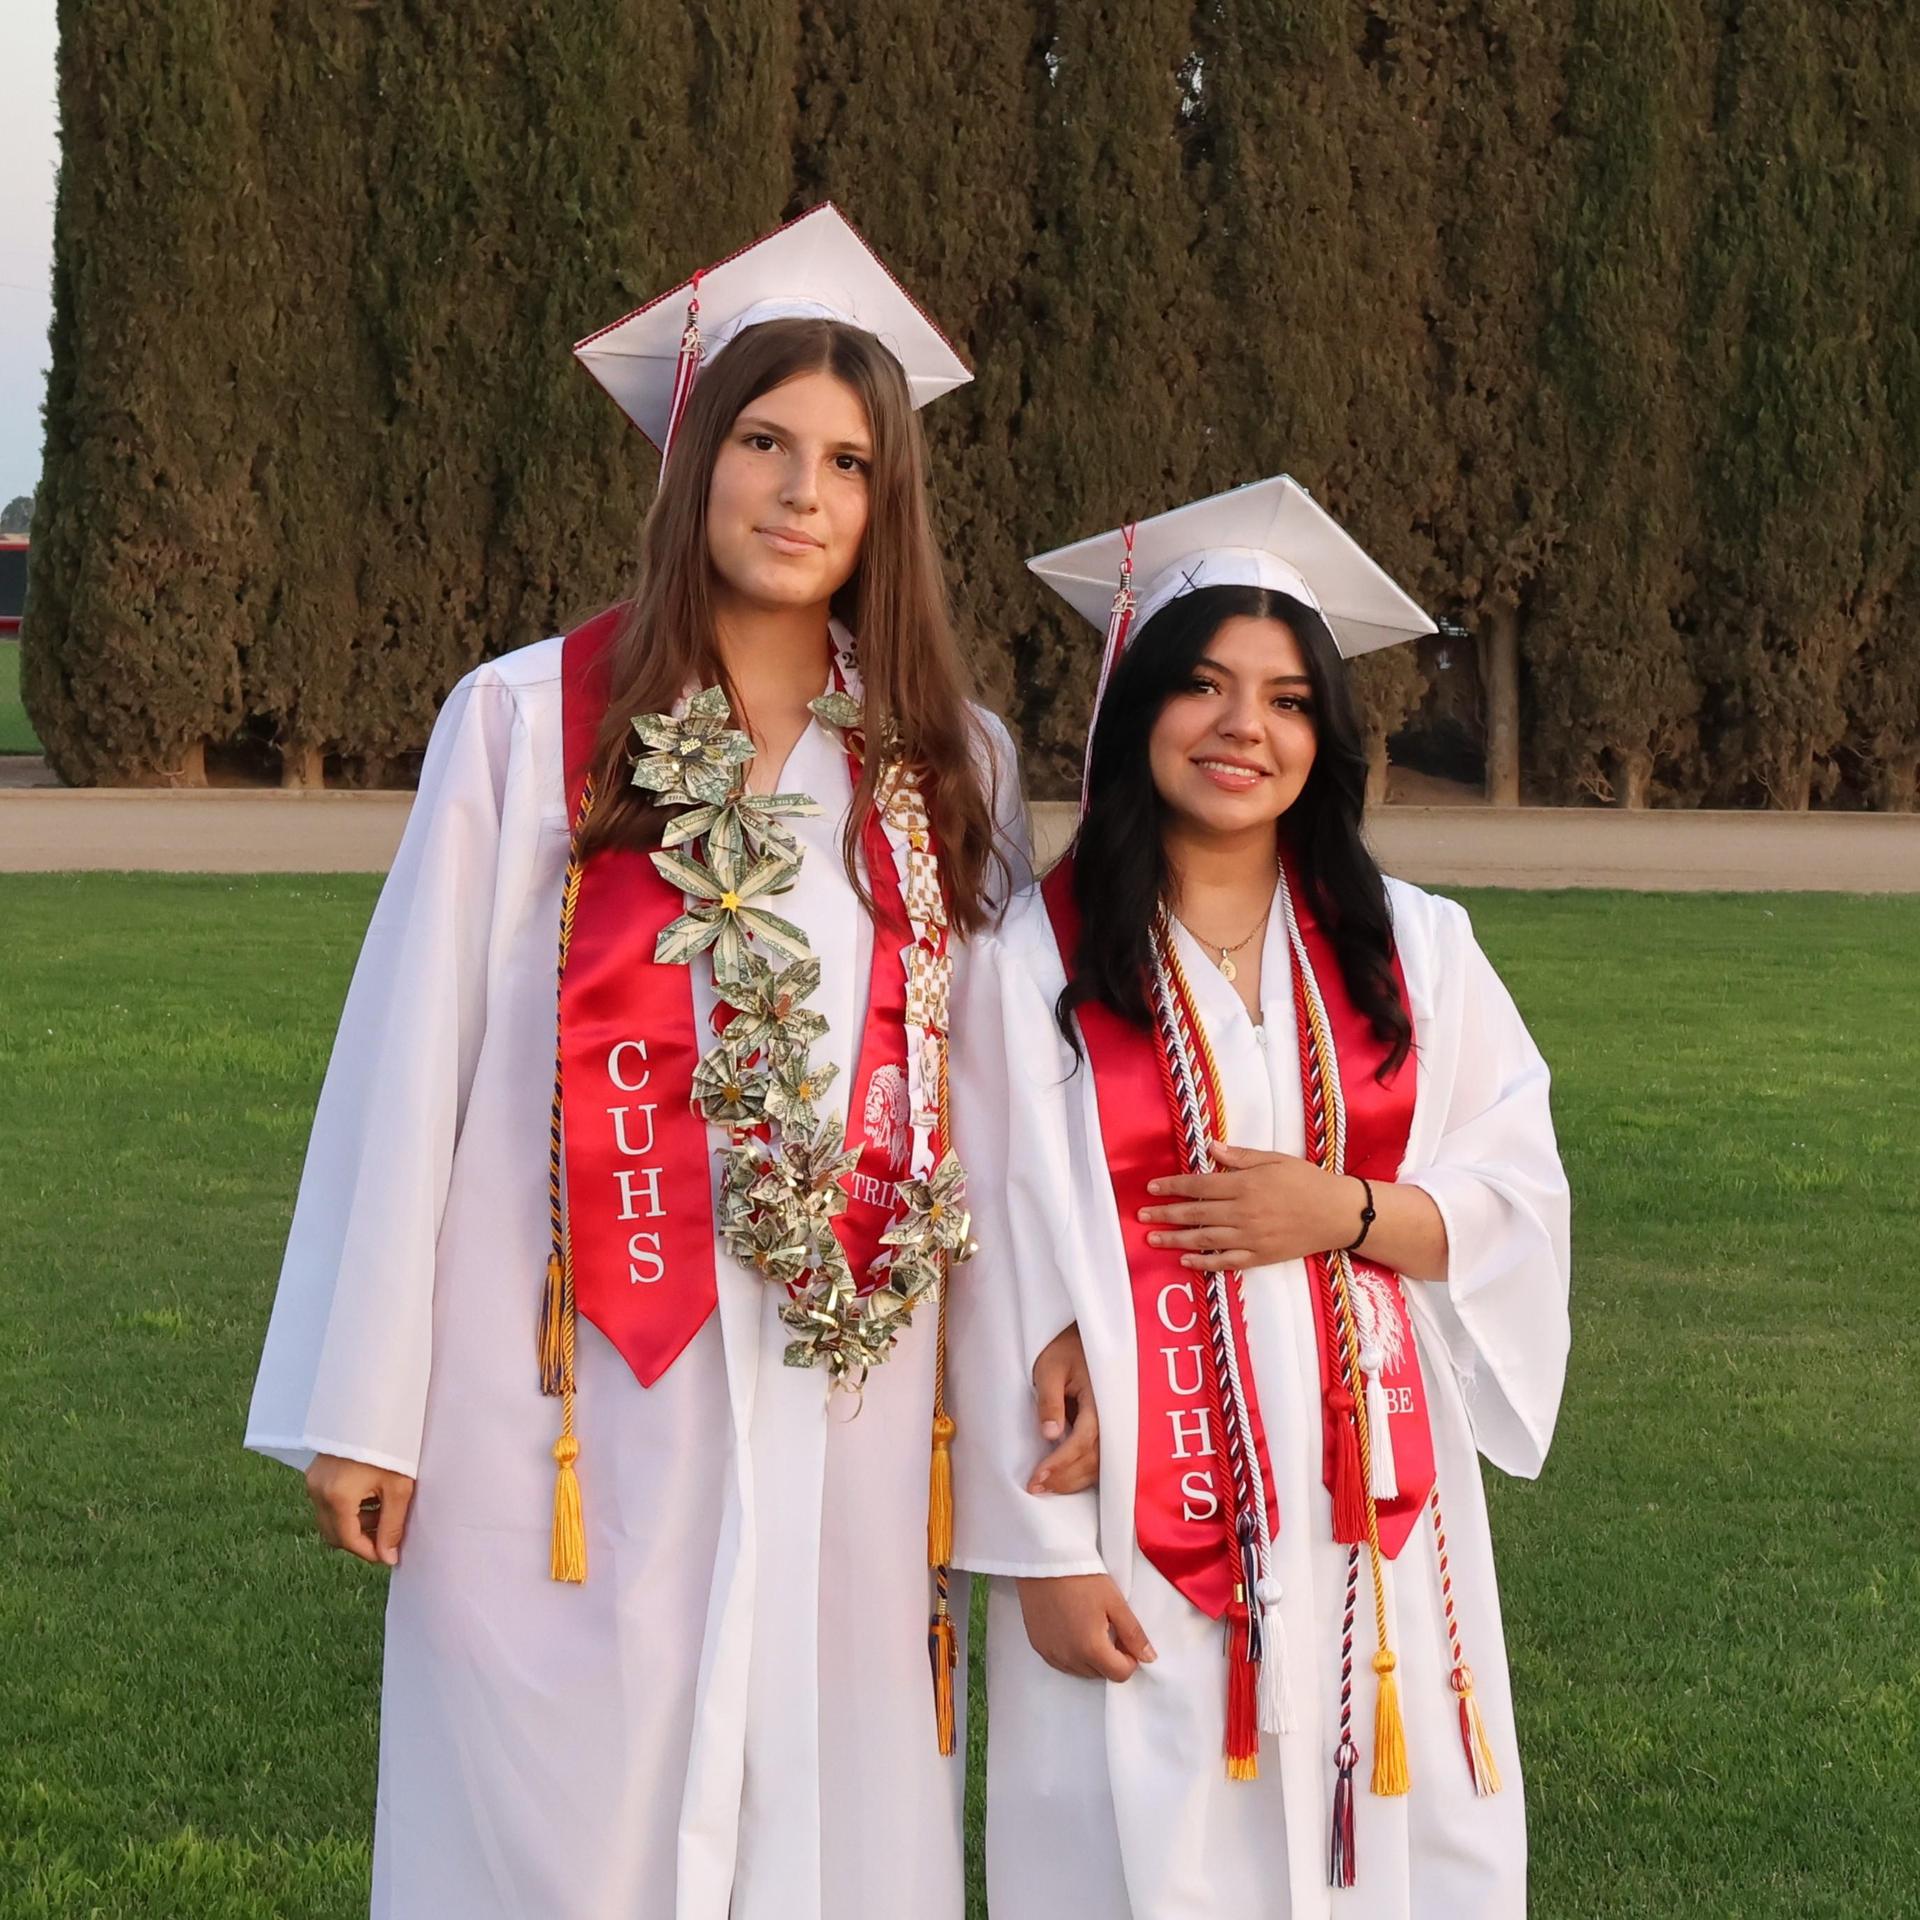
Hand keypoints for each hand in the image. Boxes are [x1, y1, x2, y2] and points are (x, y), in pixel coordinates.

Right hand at [305, 1453, 415, 1566]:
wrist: (375, 1409)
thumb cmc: (391, 1446)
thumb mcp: (398, 1487)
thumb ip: (392, 1526)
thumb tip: (389, 1557)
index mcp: (336, 1496)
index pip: (348, 1540)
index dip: (369, 1552)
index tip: (389, 1554)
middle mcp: (317, 1491)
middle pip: (335, 1534)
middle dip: (361, 1540)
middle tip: (388, 1534)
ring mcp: (313, 1481)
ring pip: (330, 1521)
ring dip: (354, 1525)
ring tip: (383, 1512)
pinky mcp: (315, 1473)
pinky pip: (328, 1504)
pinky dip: (347, 1509)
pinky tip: (371, 1498)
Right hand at [1016, 1573, 1154, 1681]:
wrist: (1045, 1561)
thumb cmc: (1081, 1577)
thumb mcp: (1115, 1602)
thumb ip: (1133, 1633)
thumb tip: (1149, 1657)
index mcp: (1091, 1649)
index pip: (1120, 1674)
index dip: (1130, 1659)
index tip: (1126, 1638)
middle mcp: (1069, 1658)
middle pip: (1100, 1674)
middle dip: (1110, 1658)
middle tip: (1109, 1628)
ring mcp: (1051, 1654)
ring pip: (1081, 1671)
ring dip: (1091, 1658)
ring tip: (1090, 1627)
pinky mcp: (1038, 1646)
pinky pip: (1061, 1663)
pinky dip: (1072, 1654)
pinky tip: (1073, 1631)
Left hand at [1030, 1321, 1098, 1494]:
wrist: (1087, 1339)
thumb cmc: (1066, 1349)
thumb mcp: (1050, 1368)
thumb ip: (1050, 1400)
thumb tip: (1050, 1435)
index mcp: (1100, 1399)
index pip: (1083, 1440)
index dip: (1061, 1462)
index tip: (1037, 1477)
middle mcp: (1113, 1416)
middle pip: (1094, 1460)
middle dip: (1065, 1478)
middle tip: (1036, 1487)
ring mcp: (1115, 1424)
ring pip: (1101, 1464)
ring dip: (1074, 1480)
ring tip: (1045, 1486)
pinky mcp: (1110, 1429)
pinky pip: (1102, 1459)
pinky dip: (1083, 1473)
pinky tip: (1064, 1479)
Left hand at [1139, 1140, 1365, 1270]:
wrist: (1338, 1214)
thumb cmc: (1307, 1181)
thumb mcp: (1274, 1160)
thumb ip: (1240, 1156)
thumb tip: (1210, 1146)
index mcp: (1245, 1185)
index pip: (1199, 1185)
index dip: (1173, 1186)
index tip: (1151, 1188)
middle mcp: (1243, 1212)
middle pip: (1195, 1213)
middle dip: (1165, 1213)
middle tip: (1141, 1214)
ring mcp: (1250, 1237)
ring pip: (1204, 1239)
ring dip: (1175, 1238)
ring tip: (1152, 1238)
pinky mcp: (1260, 1257)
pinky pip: (1225, 1261)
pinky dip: (1203, 1262)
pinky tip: (1185, 1260)